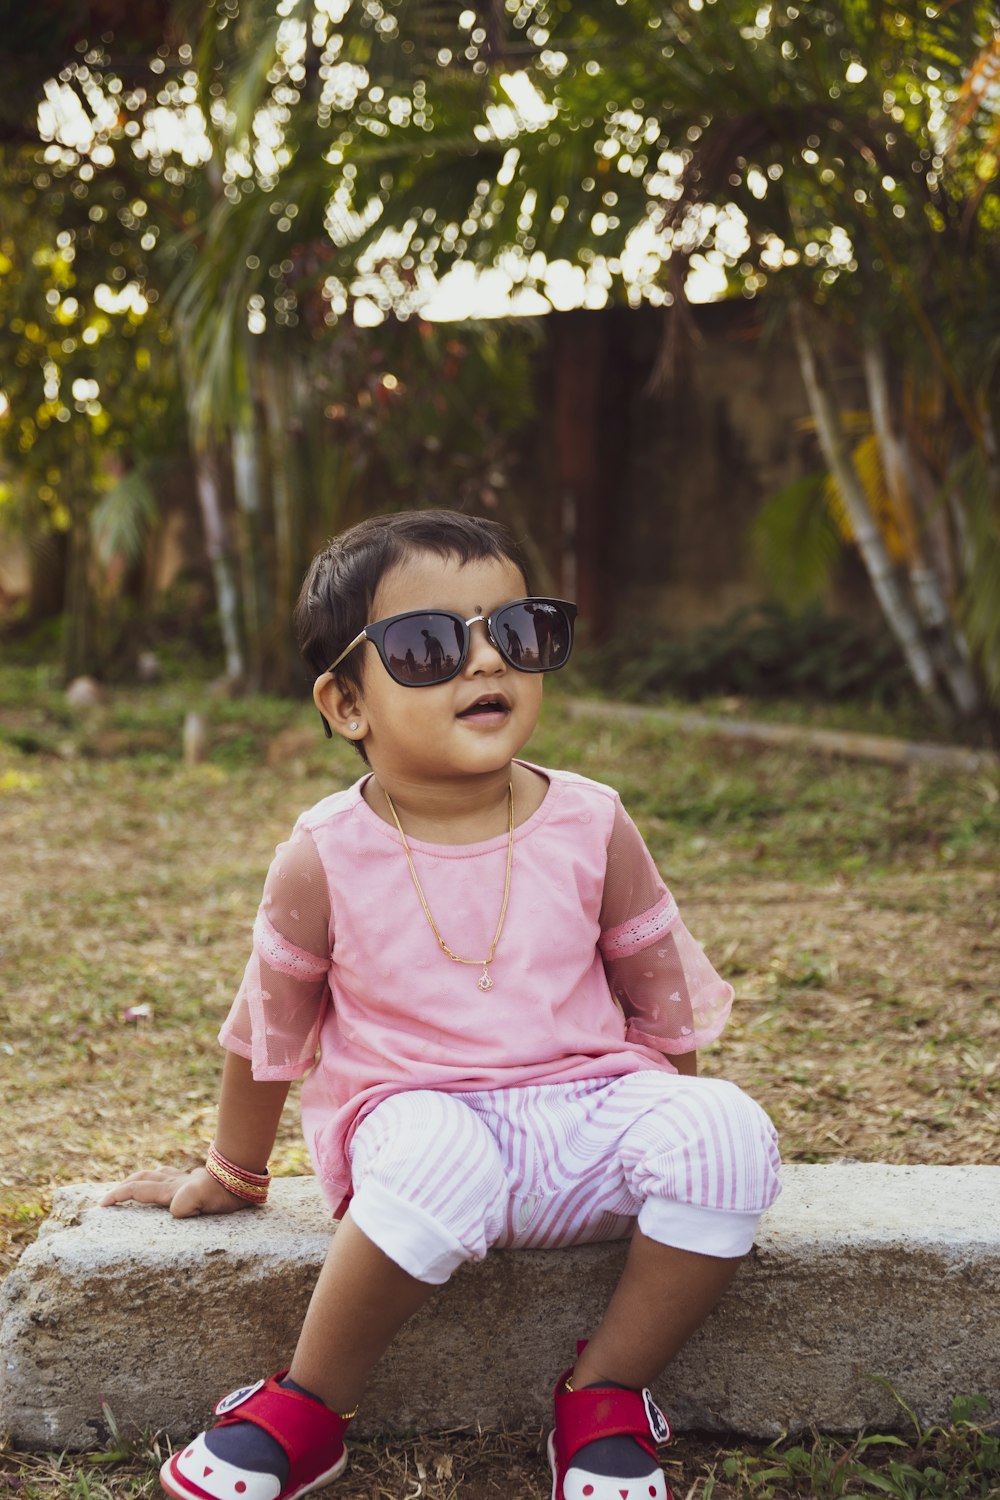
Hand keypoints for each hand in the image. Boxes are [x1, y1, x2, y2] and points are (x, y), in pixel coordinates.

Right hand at [100, 1165, 250, 1216]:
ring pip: (155, 1175)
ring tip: (130, 1186)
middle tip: (109, 1197)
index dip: (119, 1195)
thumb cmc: (224, 1194)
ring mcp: (185, 1179)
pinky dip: (159, 1178)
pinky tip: (164, 1181)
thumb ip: (187, 1203)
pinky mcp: (195, 1180)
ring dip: (139, 1179)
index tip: (102, 1204)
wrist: (243, 1178)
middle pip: (143, 1179)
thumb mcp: (205, 1200)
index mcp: (171, 1190)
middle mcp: (175, 1183)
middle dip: (123, 1187)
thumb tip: (174, 1209)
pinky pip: (170, 1176)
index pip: (138, 1190)